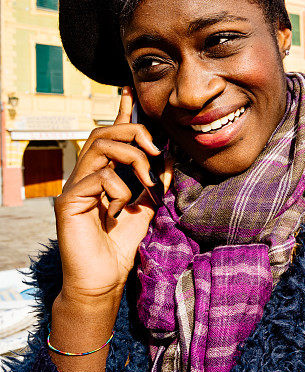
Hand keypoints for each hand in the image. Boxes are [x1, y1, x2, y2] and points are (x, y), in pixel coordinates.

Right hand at [54, 87, 162, 304]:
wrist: (105, 277)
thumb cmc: (122, 242)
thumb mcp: (147, 205)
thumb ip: (154, 179)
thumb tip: (168, 154)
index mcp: (102, 173)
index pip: (110, 136)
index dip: (120, 114)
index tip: (130, 93)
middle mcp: (85, 174)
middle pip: (103, 132)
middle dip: (133, 131)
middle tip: (155, 150)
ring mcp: (74, 186)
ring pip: (99, 145)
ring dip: (131, 157)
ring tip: (146, 181)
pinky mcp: (69, 200)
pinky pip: (97, 176)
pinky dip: (119, 187)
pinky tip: (121, 207)